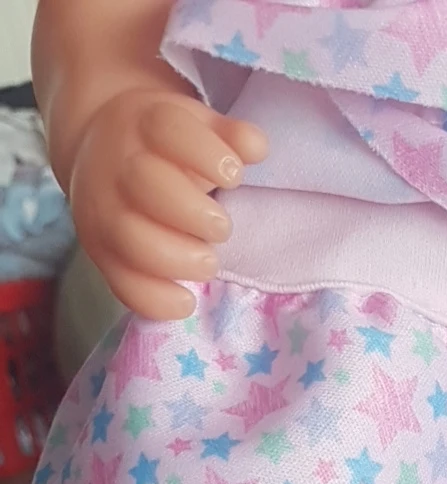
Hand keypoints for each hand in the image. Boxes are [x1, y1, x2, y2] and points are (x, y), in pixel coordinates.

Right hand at [69, 87, 267, 320]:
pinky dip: (153, 298)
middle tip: (222, 228)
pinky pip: (119, 280)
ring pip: (129, 236)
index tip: (234, 174)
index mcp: (143, 123)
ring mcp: (102, 209)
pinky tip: (186, 303)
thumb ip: (228, 137)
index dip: (204, 152)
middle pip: (144, 183)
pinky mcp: (98, 250)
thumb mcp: (194, 127)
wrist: (99, 152)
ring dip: (175, 259)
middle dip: (191, 211)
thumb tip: (256, 146)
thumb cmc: (164, 146)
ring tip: (209, 264)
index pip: (167, 128)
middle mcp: (116, 164)